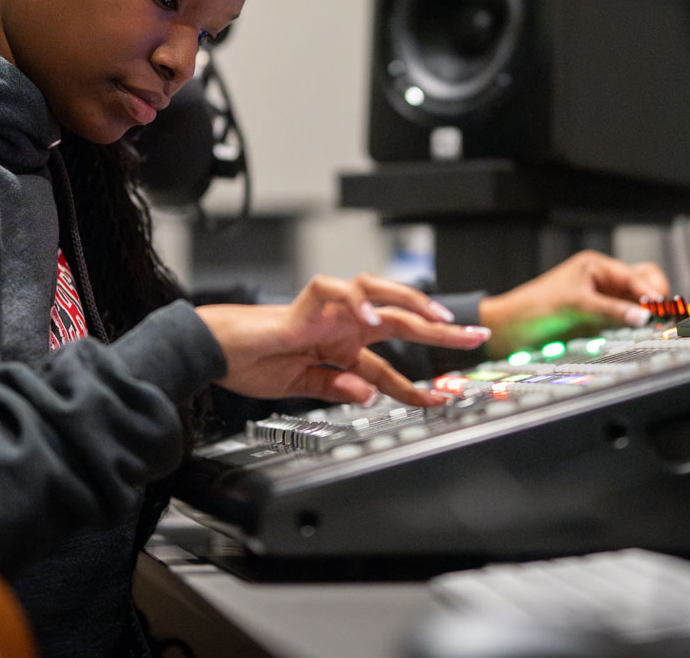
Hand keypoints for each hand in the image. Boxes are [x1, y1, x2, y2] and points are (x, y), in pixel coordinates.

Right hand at [196, 272, 491, 406]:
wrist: (216, 349)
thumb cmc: (252, 362)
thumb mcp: (302, 387)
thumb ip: (337, 388)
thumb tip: (369, 398)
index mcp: (343, 348)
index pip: (389, 368)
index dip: (415, 386)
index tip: (441, 400)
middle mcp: (343, 325)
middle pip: (401, 322)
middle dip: (440, 328)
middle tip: (474, 336)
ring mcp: (328, 311)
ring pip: (377, 291)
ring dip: (411, 301)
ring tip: (437, 316)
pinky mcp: (307, 301)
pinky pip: (337, 290)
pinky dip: (356, 301)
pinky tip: (370, 320)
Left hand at [479, 250, 669, 357]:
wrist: (510, 331)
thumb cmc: (534, 307)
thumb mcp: (575, 305)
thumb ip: (610, 310)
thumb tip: (644, 316)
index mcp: (596, 267)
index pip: (636, 275)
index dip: (650, 292)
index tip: (659, 309)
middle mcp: (603, 283)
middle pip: (643, 286)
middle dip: (654, 300)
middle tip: (658, 319)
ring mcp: (603, 304)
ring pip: (637, 306)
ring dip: (645, 316)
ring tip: (649, 328)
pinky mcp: (599, 325)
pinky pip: (625, 323)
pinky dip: (633, 328)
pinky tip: (635, 335)